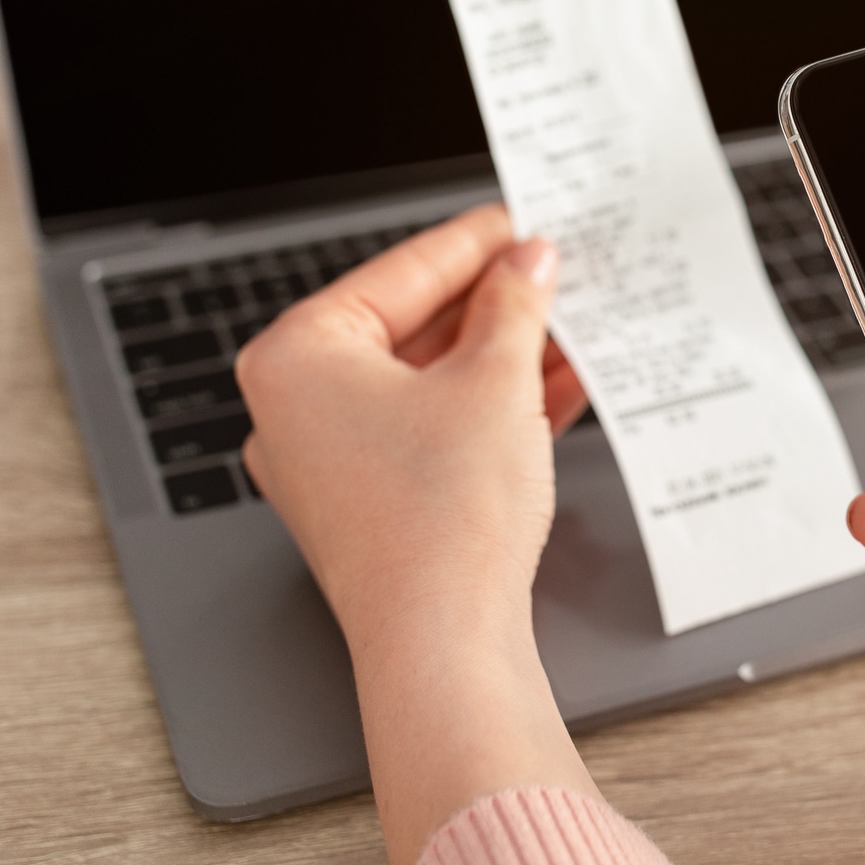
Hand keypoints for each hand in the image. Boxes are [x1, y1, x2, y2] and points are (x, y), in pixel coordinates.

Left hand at [237, 203, 596, 864]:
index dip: (474, 242)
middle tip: (553, 273)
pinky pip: (430, 433)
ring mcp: (326, 462)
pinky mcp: (367, 505)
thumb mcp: (495, 381)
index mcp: (295, 357)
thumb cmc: (441, 522)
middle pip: (409, 327)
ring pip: (426, 384)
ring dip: (501, 358)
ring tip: (569, 329)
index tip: (519, 220)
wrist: (443, 644)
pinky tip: (555, 390)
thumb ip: (513, 306)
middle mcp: (294, 408)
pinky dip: (487, 411)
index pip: (398, 272)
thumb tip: (525, 266)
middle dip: (493, 305)